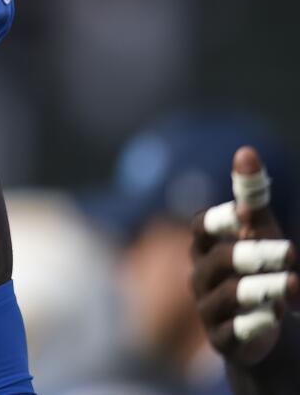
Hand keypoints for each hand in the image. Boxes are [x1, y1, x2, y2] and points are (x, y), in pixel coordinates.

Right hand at [190, 146, 298, 366]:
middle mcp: (202, 276)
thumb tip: (246, 152)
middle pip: (218, 260)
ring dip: (264, 289)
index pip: (201, 227)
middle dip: (254, 255)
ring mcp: (209, 309)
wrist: (262, 331)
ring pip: (228, 294)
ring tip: (294, 285)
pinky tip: (276, 317)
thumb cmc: (260, 270)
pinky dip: (256, 323)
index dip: (221, 220)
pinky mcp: (223, 340)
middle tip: (291, 253)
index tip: (248, 216)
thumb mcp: (261, 234)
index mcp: (207, 247)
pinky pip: (233, 330)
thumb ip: (252, 198)